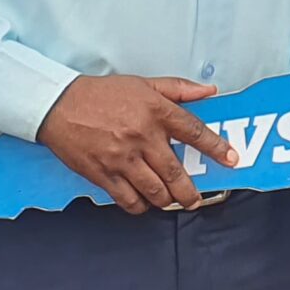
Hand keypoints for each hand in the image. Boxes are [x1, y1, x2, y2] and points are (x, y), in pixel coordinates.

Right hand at [37, 74, 235, 214]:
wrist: (58, 105)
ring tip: (172, 201)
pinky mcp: (103, 174)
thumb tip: (208, 91)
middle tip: (195, 199)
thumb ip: (178, 89)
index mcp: (155, 112)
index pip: (195, 132)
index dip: (217, 148)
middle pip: (175, 172)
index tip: (230, 159)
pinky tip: (144, 203)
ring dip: (168, 200)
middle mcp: (142, 137)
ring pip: (154, 189)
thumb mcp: (143, 84)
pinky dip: (139, 206)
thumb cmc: (100, 94)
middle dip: (190, 191)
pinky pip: (128, 198)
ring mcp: (122, 158)